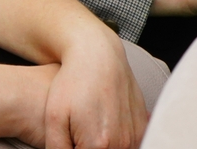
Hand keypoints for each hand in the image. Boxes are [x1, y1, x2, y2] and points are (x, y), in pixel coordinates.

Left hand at [31, 31, 146, 148]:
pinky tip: (103, 125)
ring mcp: (135, 135)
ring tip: (90, 124)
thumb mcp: (54, 117)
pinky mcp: (142, 127)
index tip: (68, 138)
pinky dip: (118, 141)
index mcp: (99, 145)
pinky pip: (131, 144)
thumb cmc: (72, 83)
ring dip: (104, 145)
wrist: (97, 55)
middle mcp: (122, 144)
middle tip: (77, 129)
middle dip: (87, 146)